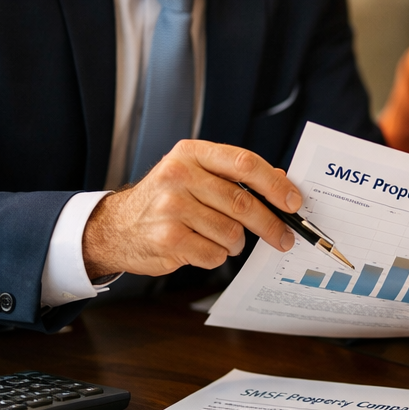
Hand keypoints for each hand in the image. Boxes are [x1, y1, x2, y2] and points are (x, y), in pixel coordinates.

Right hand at [83, 140, 300, 277]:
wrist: (115, 227)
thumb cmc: (165, 199)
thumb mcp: (195, 174)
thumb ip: (236, 175)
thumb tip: (282, 181)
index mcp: (191, 153)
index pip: (245, 164)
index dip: (275, 185)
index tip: (294, 202)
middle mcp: (179, 176)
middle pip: (243, 203)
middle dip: (270, 224)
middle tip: (284, 237)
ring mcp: (171, 208)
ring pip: (232, 232)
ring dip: (237, 243)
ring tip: (226, 240)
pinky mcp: (167, 239)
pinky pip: (214, 254)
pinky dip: (217, 256)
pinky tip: (203, 248)